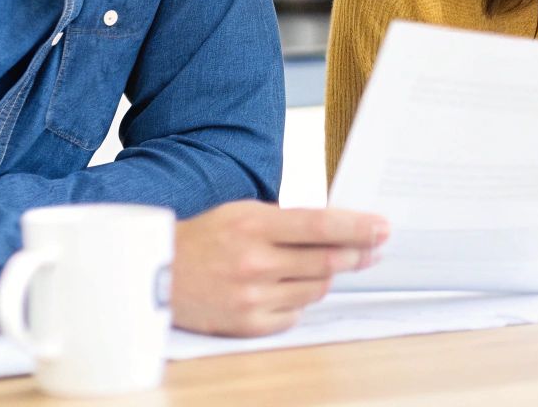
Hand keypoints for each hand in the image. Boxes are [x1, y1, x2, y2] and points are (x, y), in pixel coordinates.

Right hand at [170, 200, 387, 336]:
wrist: (154, 275)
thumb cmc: (206, 238)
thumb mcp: (243, 213)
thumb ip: (287, 222)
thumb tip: (338, 229)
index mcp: (254, 226)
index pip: (320, 225)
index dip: (358, 227)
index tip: (383, 228)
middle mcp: (254, 262)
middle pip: (326, 261)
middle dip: (358, 254)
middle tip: (374, 249)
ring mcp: (251, 297)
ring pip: (315, 289)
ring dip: (328, 276)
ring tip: (327, 265)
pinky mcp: (246, 325)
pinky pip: (294, 315)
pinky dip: (299, 301)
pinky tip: (289, 289)